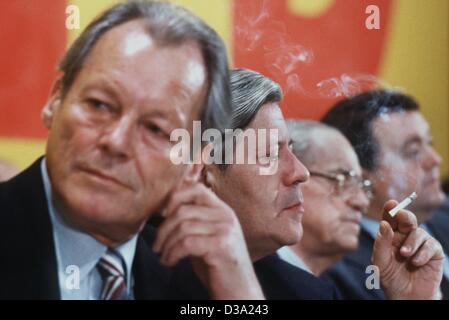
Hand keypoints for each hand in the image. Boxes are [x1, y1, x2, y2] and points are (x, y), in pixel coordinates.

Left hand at [153, 179, 263, 299]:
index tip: (162, 214)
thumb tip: (165, 210)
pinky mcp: (220, 245)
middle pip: (184, 210)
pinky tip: (170, 262)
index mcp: (223, 210)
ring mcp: (225, 230)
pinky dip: (172, 253)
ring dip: (166, 244)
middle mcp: (226, 216)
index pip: (196, 189)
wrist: (239, 290)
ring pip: (183, 227)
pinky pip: (186, 243)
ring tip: (164, 256)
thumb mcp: (206, 236)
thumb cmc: (218, 265)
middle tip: (157, 245)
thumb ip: (193, 221)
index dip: (175, 198)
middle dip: (164, 228)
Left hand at [372, 200, 443, 299]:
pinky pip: (430, 245)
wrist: (407, 296)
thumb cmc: (391, 278)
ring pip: (418, 232)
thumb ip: (381, 244)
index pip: (390, 219)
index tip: (390, 203)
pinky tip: (416, 263)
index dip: (390, 210)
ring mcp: (420, 243)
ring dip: (411, 243)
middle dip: (404, 216)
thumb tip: (385, 224)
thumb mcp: (380, 262)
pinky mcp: (433, 252)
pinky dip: (422, 253)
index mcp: (390, 236)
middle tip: (401, 215)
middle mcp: (405, 236)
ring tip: (405, 255)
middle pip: (406, 220)